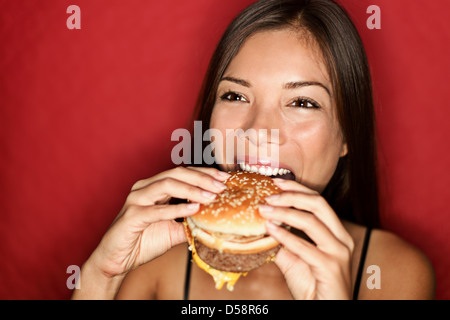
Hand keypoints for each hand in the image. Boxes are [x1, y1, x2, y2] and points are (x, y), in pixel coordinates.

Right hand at [88, 166, 229, 278]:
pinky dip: (176, 208)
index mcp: (154, 187)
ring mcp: (136, 200)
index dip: (204, 173)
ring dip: (192, 190)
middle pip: (176, 173)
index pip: (182, 173)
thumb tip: (214, 221)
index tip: (224, 178)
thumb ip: (190, 222)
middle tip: (221, 186)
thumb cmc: (143, 241)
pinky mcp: (131, 216)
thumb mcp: (173, 230)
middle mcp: (145, 188)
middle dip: (202, 178)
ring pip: (166, 185)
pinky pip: (156, 210)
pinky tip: (193, 209)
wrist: (117, 260)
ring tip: (211, 196)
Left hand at [258, 179, 354, 299]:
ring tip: (263, 210)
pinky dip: (285, 236)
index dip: (297, 189)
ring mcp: (339, 252)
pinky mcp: (331, 267)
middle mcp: (342, 239)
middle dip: (291, 195)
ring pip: (311, 221)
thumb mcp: (294, 258)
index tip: (276, 182)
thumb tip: (263, 224)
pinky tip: (270, 231)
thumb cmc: (312, 285)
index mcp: (336, 233)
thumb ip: (282, 240)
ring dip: (284, 213)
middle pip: (319, 204)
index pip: (318, 201)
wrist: (324, 310)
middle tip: (268, 195)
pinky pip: (305, 247)